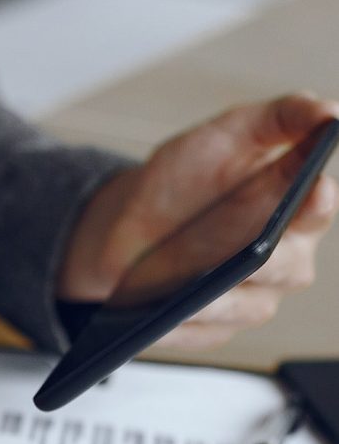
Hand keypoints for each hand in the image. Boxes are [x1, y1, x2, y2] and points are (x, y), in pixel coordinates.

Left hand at [58, 93, 338, 349]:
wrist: (125, 228)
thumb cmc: (184, 181)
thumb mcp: (226, 136)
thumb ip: (279, 117)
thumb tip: (327, 110)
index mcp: (296, 209)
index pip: (318, 209)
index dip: (316, 203)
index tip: (311, 192)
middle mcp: (284, 260)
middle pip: (287, 268)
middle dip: (263, 259)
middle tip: (246, 254)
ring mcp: (249, 300)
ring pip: (245, 308)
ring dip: (217, 300)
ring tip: (190, 293)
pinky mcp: (213, 330)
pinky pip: (200, 334)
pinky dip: (180, 326)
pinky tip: (160, 318)